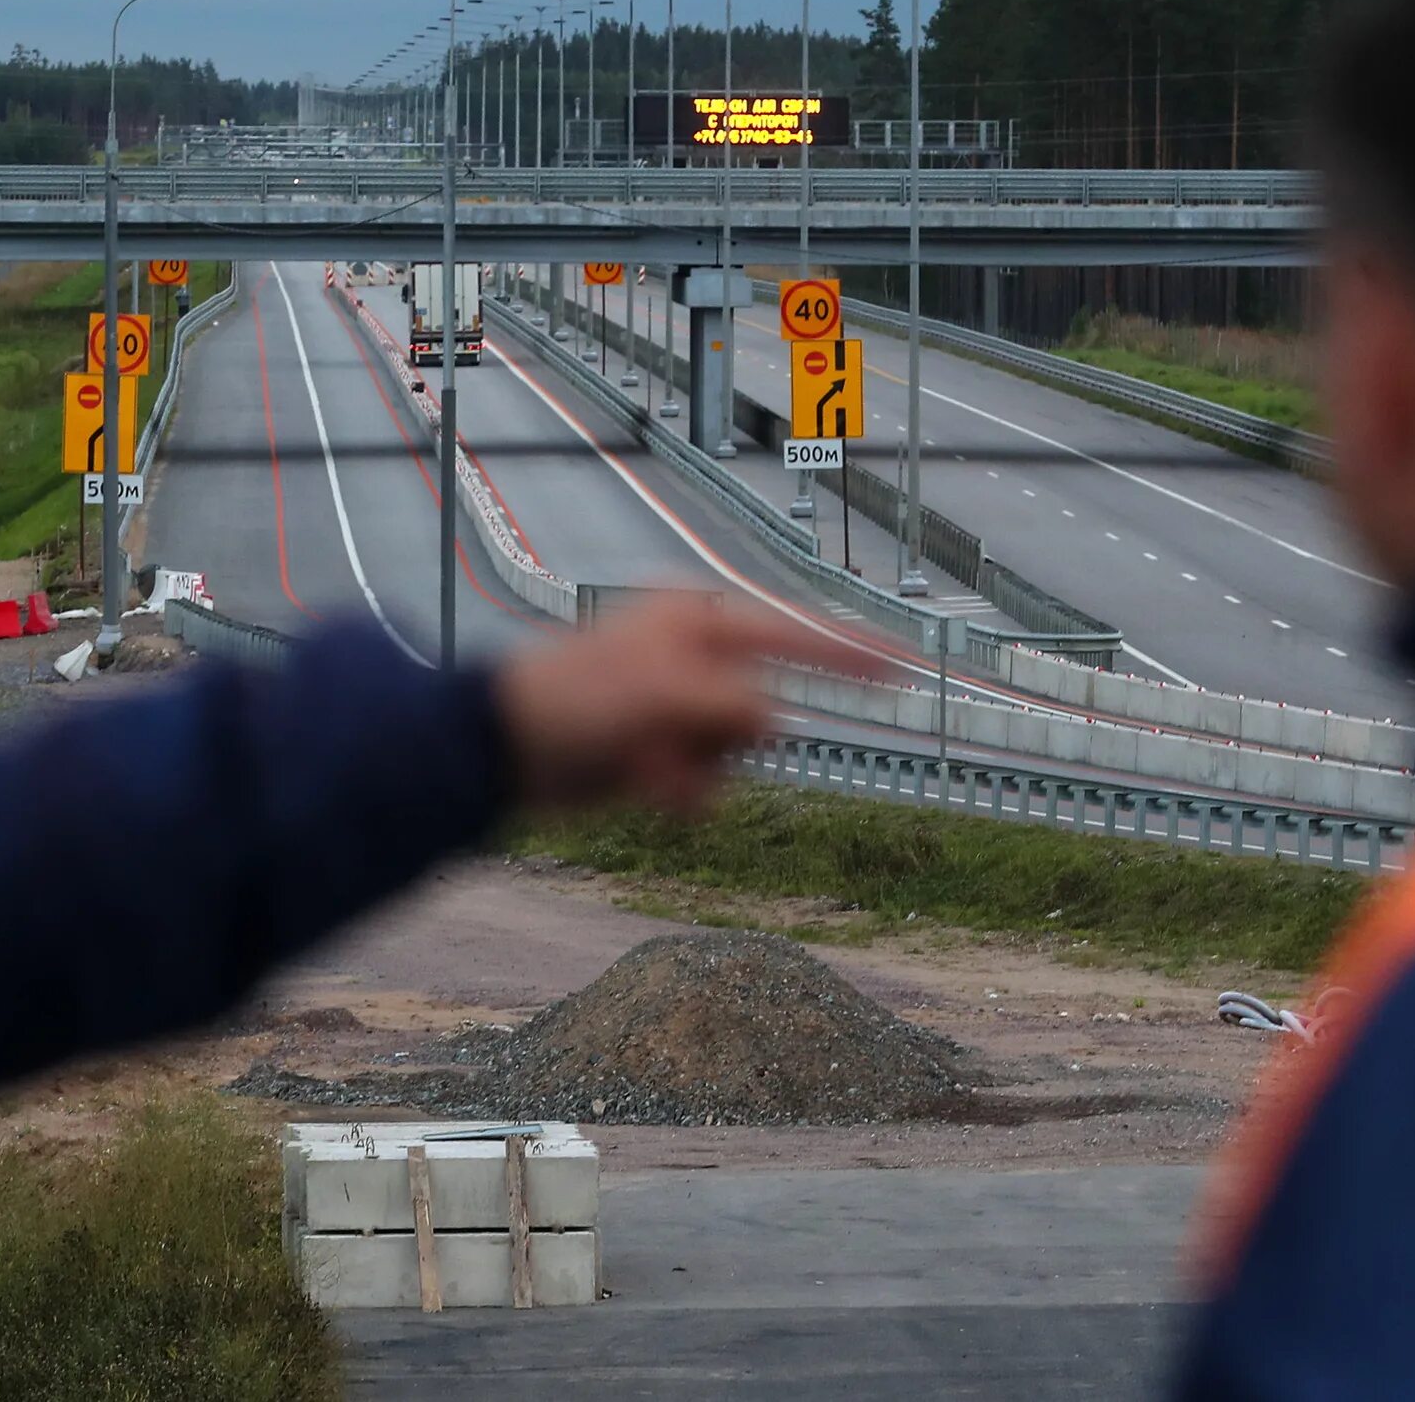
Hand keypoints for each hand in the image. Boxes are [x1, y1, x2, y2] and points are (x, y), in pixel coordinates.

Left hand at [490, 595, 880, 816]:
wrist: (504, 749)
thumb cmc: (571, 699)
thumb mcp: (662, 692)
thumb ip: (734, 705)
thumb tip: (775, 722)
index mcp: (701, 622)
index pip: (798, 633)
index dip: (855, 652)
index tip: (911, 666)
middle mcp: (699, 661)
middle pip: (767, 711)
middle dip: (722, 738)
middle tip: (660, 735)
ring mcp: (683, 709)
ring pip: (741, 756)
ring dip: (696, 771)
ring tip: (638, 760)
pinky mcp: (667, 753)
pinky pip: (710, 785)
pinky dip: (680, 793)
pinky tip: (636, 784)